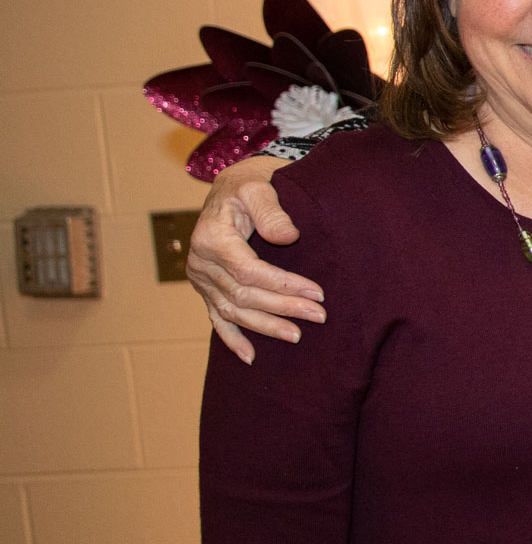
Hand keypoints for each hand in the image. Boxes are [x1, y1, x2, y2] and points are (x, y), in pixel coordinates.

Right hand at [187, 156, 321, 361]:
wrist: (232, 187)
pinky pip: (216, 317)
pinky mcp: (206, 287)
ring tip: (297, 336)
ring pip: (233, 310)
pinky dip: (232, 338)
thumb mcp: (259, 187)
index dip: (283, 285)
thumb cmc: (249, 185)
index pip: (249, 271)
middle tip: (318, 317)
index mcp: (211, 237)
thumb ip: (272, 211)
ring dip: (265, 326)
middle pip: (243, 294)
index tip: (317, 293)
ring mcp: (201, 278)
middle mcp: (201, 262)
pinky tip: (250, 357)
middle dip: (282, 307)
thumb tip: (289, 237)